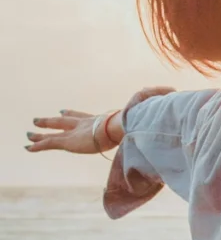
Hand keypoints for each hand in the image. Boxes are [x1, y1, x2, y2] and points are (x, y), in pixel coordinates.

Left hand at [26, 87, 175, 154]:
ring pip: (56, 131)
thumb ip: (158, 102)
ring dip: (42, 131)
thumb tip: (174, 92)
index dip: (74, 113)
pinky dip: (39, 145)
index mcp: (102, 119)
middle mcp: (87, 123)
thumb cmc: (142, 120)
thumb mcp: (151, 111)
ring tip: (28, 134)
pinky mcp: (71, 140)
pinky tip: (27, 147)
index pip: (86, 116)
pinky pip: (51, 144)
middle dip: (57, 119)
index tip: (64, 110)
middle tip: (46, 117)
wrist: (129, 125)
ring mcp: (78, 132)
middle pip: (68, 120)